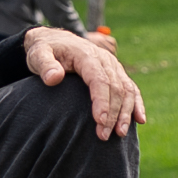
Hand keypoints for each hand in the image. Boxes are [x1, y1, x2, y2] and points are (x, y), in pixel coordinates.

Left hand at [22, 24, 144, 138]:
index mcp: (86, 55)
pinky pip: (131, 88)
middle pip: (115, 88)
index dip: (102, 101)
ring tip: (120, 134)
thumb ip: (44, 65)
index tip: (100, 121)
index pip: (99, 79)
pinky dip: (137, 104)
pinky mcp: (116, 73)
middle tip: (103, 136)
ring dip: (125, 113)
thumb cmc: (45, 51)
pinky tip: (140, 120)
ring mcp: (113, 66)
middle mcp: (104, 60)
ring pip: (126, 90)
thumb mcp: (38, 54)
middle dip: (112, 113)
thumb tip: (54, 78)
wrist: (55, 42)